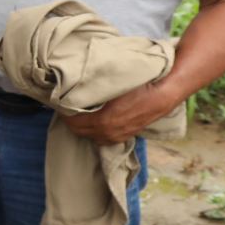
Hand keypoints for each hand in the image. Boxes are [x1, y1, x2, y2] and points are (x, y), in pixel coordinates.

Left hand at [61, 81, 178, 144]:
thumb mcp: (111, 86)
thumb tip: (75, 89)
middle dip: (72, 119)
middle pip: (79, 130)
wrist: (162, 95)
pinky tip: (97, 120)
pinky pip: (103, 138)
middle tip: (68, 105)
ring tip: (81, 112)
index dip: (65, 111)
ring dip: (84, 126)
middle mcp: (107, 133)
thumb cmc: (137, 86)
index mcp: (101, 121)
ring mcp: (116, 136)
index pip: (72, 121)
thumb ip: (91, 92)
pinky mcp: (125, 137)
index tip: (61, 101)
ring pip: (90, 135)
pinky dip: (96, 131)